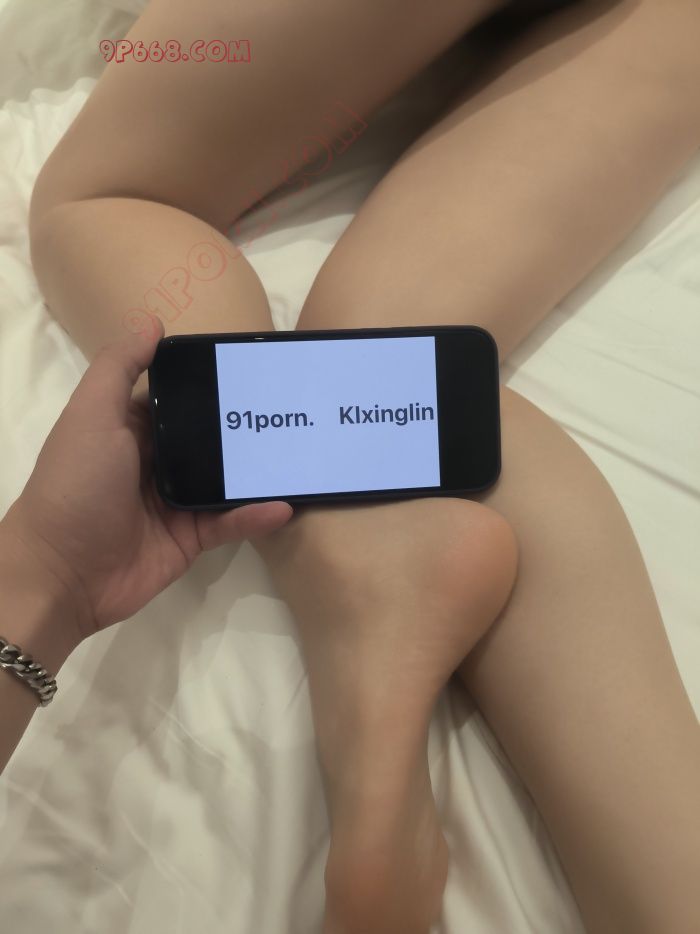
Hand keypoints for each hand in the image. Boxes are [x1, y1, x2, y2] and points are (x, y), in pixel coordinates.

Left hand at [0, 320, 292, 640]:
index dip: (209, 381)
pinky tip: (284, 505)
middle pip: (208, 437)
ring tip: (299, 452)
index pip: (177, 396)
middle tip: (291, 407)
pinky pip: (229, 522)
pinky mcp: (190, 539)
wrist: (63, 572)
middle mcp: (156, 460)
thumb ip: (119, 367)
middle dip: (244, 424)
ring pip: (225, 480)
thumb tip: (153, 322)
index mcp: (131, 427)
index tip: (250, 365)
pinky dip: (255, 515)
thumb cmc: (76, 483)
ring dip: (257, 470)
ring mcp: (176, 501)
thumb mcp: (92, 415)